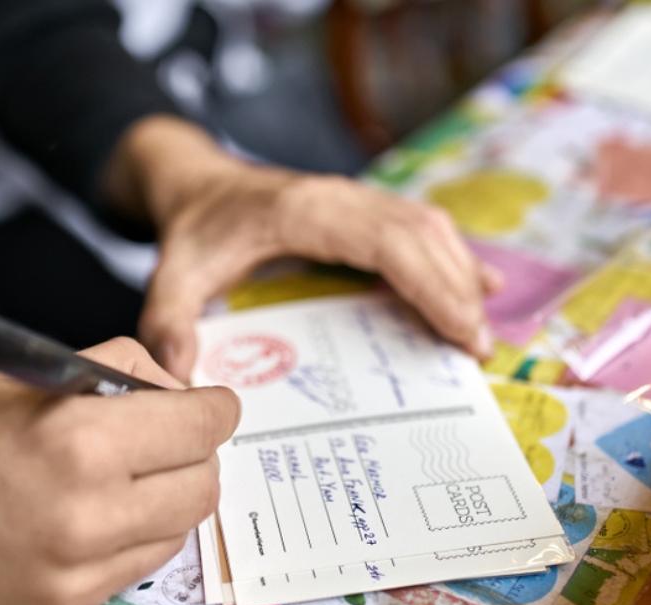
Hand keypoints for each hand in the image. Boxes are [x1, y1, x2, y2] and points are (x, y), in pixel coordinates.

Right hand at [0, 338, 238, 604]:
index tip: (203, 405)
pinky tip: (81, 520)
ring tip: (114, 480)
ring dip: (162, 500)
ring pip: (176, 532)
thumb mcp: (22, 377)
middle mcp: (89, 515)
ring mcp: (77, 575)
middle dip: (193, 455)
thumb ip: (114, 371)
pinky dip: (125, 540)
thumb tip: (175, 387)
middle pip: (204, 485)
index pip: (204, 425)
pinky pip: (132, 569)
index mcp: (79, 440)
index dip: (210, 407)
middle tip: (163, 440)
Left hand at [103, 117, 502, 381]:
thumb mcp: (171, 276)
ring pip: (429, 229)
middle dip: (456, 292)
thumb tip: (179, 376)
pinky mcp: (364, 211)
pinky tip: (481, 287)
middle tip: (479, 350)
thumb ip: (168, 323)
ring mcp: (357, 201)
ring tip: (480, 333)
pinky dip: (452, 258)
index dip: (430, 283)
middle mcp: (341, 199)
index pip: (387, 242)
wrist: (198, 183)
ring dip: (460, 275)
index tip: (459, 329)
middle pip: (420, 237)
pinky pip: (420, 229)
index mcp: (305, 212)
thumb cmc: (194, 229)